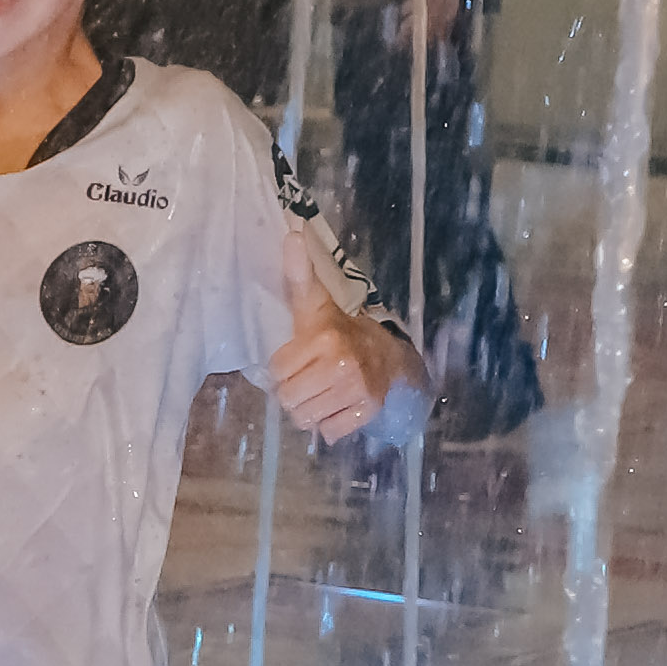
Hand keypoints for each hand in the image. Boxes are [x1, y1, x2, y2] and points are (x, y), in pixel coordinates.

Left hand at [265, 263, 402, 446]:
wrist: (388, 353)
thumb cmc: (339, 329)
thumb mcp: (315, 302)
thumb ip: (299, 273)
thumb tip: (291, 233)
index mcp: (325, 338)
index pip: (278, 371)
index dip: (284, 367)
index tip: (298, 359)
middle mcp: (342, 366)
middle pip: (289, 400)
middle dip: (294, 392)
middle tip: (308, 378)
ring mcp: (357, 391)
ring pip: (306, 420)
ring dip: (309, 410)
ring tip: (321, 392)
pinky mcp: (368, 411)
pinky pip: (330, 433)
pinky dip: (330, 424)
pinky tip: (337, 405)